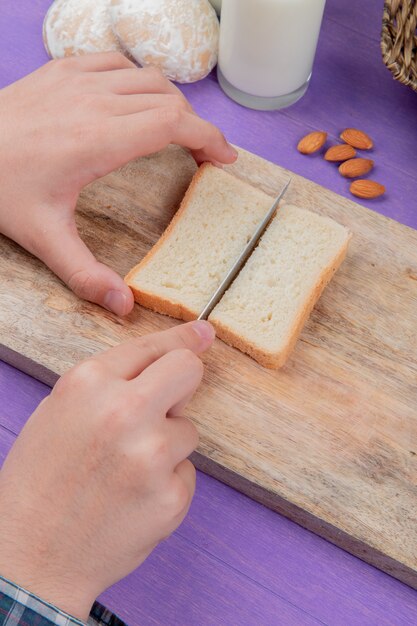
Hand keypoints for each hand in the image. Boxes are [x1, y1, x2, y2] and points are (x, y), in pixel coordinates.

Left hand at [0, 53, 236, 314]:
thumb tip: (124, 305)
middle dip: (197, 127)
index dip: (209, 137)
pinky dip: (140, 82)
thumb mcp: (44, 238)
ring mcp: (78, 79)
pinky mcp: (63, 69)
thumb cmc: (0, 188)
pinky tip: (136, 104)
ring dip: (172, 104)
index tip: (225, 158)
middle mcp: (95, 102)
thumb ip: (85, 274)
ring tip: (177, 133)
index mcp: (98, 140)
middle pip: (170, 100)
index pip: (173, 124)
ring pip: (149, 78)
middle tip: (205, 155)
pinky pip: (119, 63)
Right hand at [0, 320, 214, 620]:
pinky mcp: (172, 495)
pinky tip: (133, 500)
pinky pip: (186, 472)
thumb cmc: (40, 481)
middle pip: (188, 370)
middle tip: (165, 406)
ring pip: (188, 430)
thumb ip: (111, 384)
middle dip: (183, 382)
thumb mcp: (60, 411)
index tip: (205, 334)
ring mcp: (151, 454)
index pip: (154, 346)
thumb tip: (164, 366)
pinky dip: (167, 483)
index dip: (184, 339)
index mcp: (89, 383)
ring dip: (167, 446)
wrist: (30, 557)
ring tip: (126, 472)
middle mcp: (124, 410)